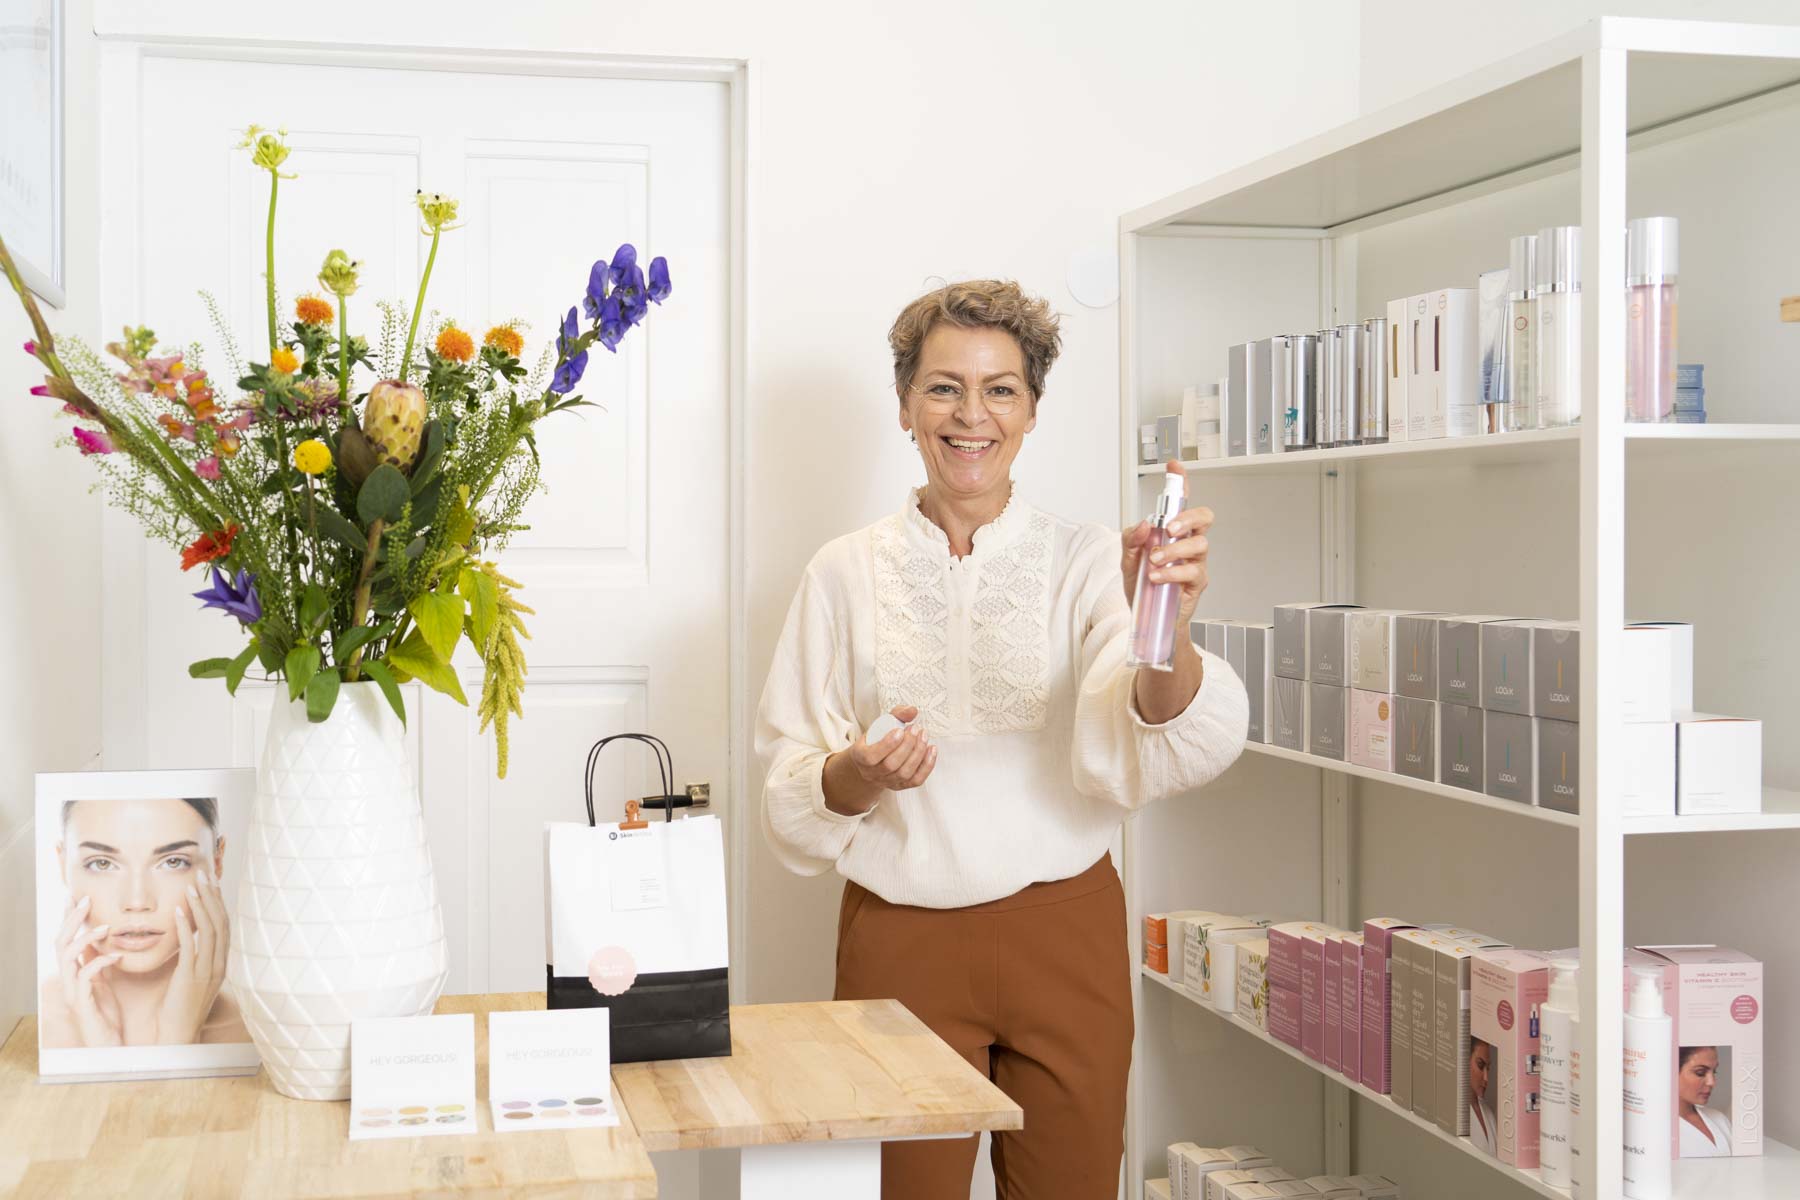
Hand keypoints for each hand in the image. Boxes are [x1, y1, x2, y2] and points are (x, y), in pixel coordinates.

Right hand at [55, 895, 123, 1046]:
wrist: (108, 1044)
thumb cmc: (106, 1013)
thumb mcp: (103, 981)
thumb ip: (98, 960)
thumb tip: (100, 937)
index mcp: (73, 972)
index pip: (66, 938)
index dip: (69, 917)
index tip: (79, 895)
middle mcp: (68, 979)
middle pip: (59, 942)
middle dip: (71, 920)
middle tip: (87, 900)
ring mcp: (72, 992)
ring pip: (65, 958)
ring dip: (84, 939)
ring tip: (106, 927)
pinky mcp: (81, 1004)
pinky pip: (84, 979)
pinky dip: (99, 963)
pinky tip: (117, 956)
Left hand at [156, 867, 229, 1044]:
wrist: (178, 1034)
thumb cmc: (181, 1007)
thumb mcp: (195, 978)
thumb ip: (197, 956)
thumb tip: (191, 933)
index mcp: (222, 962)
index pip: (224, 924)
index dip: (218, 901)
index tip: (210, 882)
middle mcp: (219, 964)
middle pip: (220, 922)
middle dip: (212, 896)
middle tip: (203, 874)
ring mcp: (208, 971)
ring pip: (209, 931)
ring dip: (200, 906)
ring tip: (191, 886)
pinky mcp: (191, 978)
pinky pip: (191, 947)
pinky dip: (186, 928)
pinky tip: (178, 912)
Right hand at [847, 705, 935, 791]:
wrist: (871, 764)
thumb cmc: (876, 741)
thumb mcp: (879, 725)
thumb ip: (895, 715)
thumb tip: (913, 711)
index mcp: (861, 757)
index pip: (871, 757)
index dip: (887, 745)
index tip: (900, 731)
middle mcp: (873, 773)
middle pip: (891, 765)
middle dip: (907, 746)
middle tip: (915, 729)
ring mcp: (887, 782)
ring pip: (904, 774)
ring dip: (918, 753)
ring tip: (924, 736)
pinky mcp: (901, 786)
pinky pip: (916, 781)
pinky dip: (927, 766)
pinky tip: (931, 750)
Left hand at [1122, 466, 1213, 629]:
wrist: (1145, 618)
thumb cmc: (1141, 585)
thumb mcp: (1127, 559)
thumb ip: (1130, 539)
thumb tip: (1142, 525)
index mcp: (1172, 532)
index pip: (1181, 502)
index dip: (1181, 482)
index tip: (1174, 466)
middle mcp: (1187, 543)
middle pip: (1204, 517)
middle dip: (1188, 517)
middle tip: (1168, 528)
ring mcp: (1195, 562)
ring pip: (1200, 544)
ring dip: (1174, 550)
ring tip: (1154, 560)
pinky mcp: (1197, 583)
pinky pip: (1192, 572)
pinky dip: (1172, 572)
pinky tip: (1157, 577)